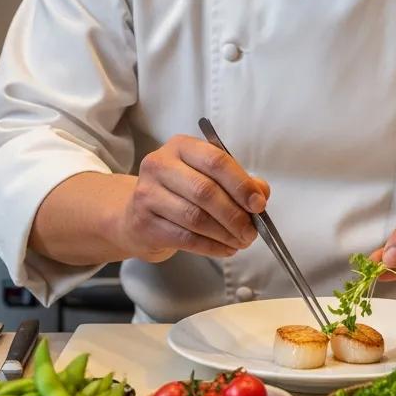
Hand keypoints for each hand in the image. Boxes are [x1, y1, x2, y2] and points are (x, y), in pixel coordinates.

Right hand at [117, 135, 267, 262]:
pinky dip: (211, 247)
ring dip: (225, 234)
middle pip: (205, 191)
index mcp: (181, 146)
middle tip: (251, 231)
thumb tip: (260, 195)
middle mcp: (160, 165)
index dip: (241, 184)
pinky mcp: (144, 223)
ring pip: (195, 217)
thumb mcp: (208, 176)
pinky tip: (225, 249)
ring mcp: (148, 194)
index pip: (216, 160)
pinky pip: (185, 238)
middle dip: (235, 215)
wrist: (136, 213)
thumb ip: (238, 181)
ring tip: (241, 242)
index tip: (258, 204)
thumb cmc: (180, 191)